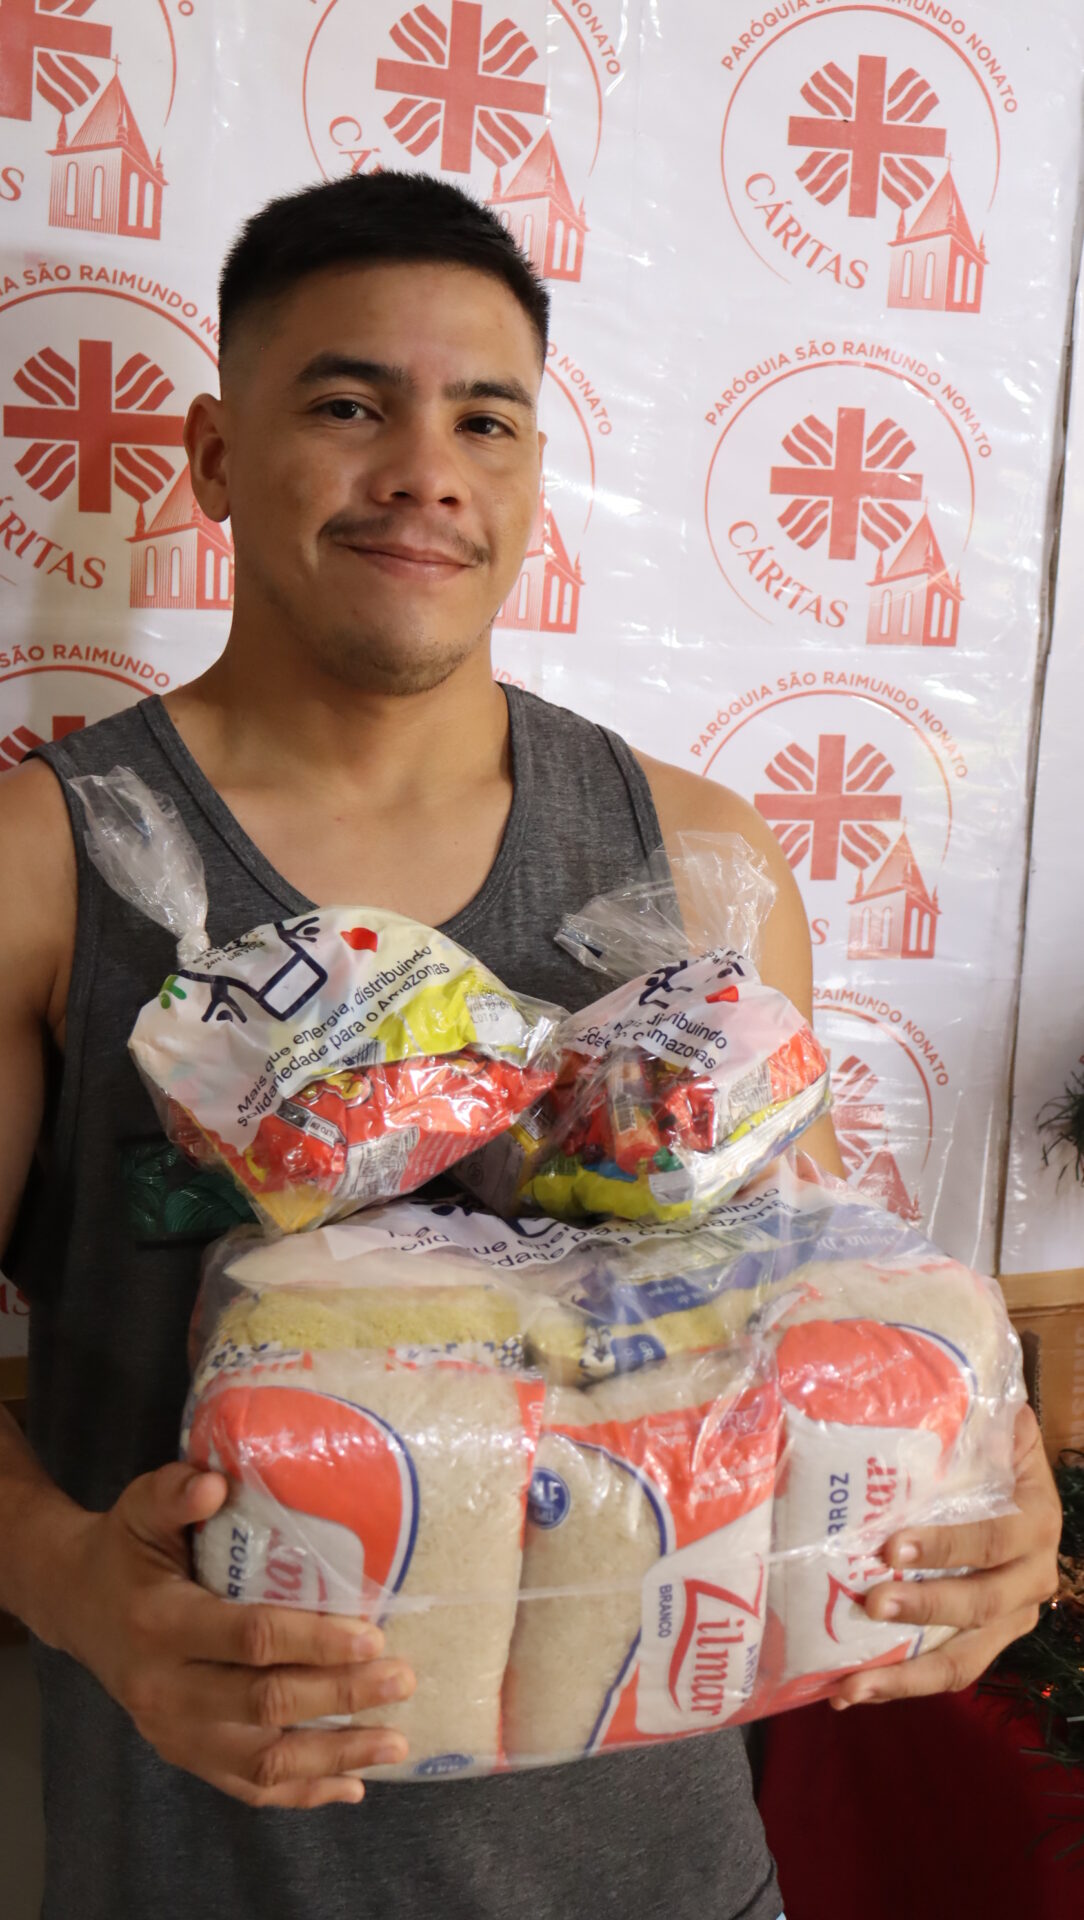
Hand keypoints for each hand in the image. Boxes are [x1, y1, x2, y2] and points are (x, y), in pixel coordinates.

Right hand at [51, 1462, 415, 1805]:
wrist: (75, 1604)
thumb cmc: (124, 1550)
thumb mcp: (140, 1509)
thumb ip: (175, 1493)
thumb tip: (216, 1482)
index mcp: (161, 1623)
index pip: (248, 1640)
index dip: (313, 1641)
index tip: (373, 1637)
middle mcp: (164, 1689)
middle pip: (264, 1706)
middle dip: (340, 1697)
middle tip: (402, 1679)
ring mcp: (172, 1733)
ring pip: (262, 1762)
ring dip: (334, 1757)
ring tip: (395, 1740)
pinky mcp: (182, 1755)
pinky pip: (246, 1787)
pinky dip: (302, 1791)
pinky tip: (352, 1785)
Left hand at [830, 1405, 1061, 1708]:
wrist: (1029, 1489)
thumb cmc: (997, 1453)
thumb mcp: (1000, 1428)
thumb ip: (976, 1411)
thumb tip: (925, 1375)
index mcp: (1035, 1520)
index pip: (994, 1539)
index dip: (947, 1547)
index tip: (891, 1547)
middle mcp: (1033, 1577)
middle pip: (981, 1606)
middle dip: (924, 1608)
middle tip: (868, 1603)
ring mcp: (1013, 1620)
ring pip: (965, 1660)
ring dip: (906, 1676)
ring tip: (850, 1687)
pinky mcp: (989, 1645)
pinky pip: (949, 1672)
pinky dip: (900, 1685)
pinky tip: (848, 1693)